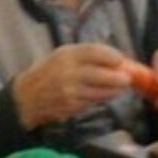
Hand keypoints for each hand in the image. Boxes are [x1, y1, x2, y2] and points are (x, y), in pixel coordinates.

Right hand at [12, 44, 132, 128]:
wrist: (28, 96)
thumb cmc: (50, 72)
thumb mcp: (63, 55)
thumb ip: (86, 56)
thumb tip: (116, 59)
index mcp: (67, 55)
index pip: (95, 52)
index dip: (113, 56)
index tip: (122, 59)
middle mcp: (69, 72)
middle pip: (102, 74)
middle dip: (119, 77)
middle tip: (129, 78)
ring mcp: (71, 91)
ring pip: (101, 91)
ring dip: (116, 89)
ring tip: (123, 86)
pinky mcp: (73, 106)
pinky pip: (95, 101)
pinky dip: (105, 97)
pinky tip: (109, 94)